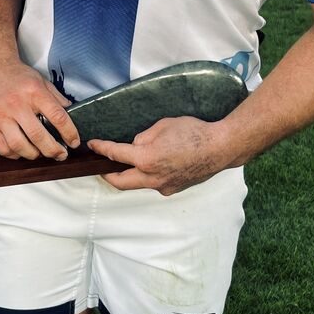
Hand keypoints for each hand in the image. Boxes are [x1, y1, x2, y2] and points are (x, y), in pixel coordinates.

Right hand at [0, 61, 80, 160]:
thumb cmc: (19, 77)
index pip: (57, 117)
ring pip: (19, 146)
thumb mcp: (42, 82)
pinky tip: (23, 149)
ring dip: (34, 154)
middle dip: (53, 150)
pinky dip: (16, 154)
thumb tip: (73, 117)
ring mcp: (0, 116)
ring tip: (41, 153)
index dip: (69, 133)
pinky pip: (4, 149)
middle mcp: (16, 104)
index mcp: (34, 92)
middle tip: (61, 154)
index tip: (74, 142)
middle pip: (38, 136)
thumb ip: (57, 99)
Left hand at [88, 117, 228, 194]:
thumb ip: (144, 137)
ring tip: (126, 164)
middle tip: (100, 166)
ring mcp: (163, 186)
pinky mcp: (173, 188)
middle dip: (107, 175)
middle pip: (120, 182)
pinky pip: (154, 183)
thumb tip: (135, 146)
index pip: (116, 155)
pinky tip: (153, 165)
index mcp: (146, 159)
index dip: (101, 149)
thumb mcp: (163, 125)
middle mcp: (152, 177)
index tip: (93, 145)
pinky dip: (148, 176)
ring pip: (138, 184)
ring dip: (129, 176)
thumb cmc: (193, 132)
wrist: (220, 148)